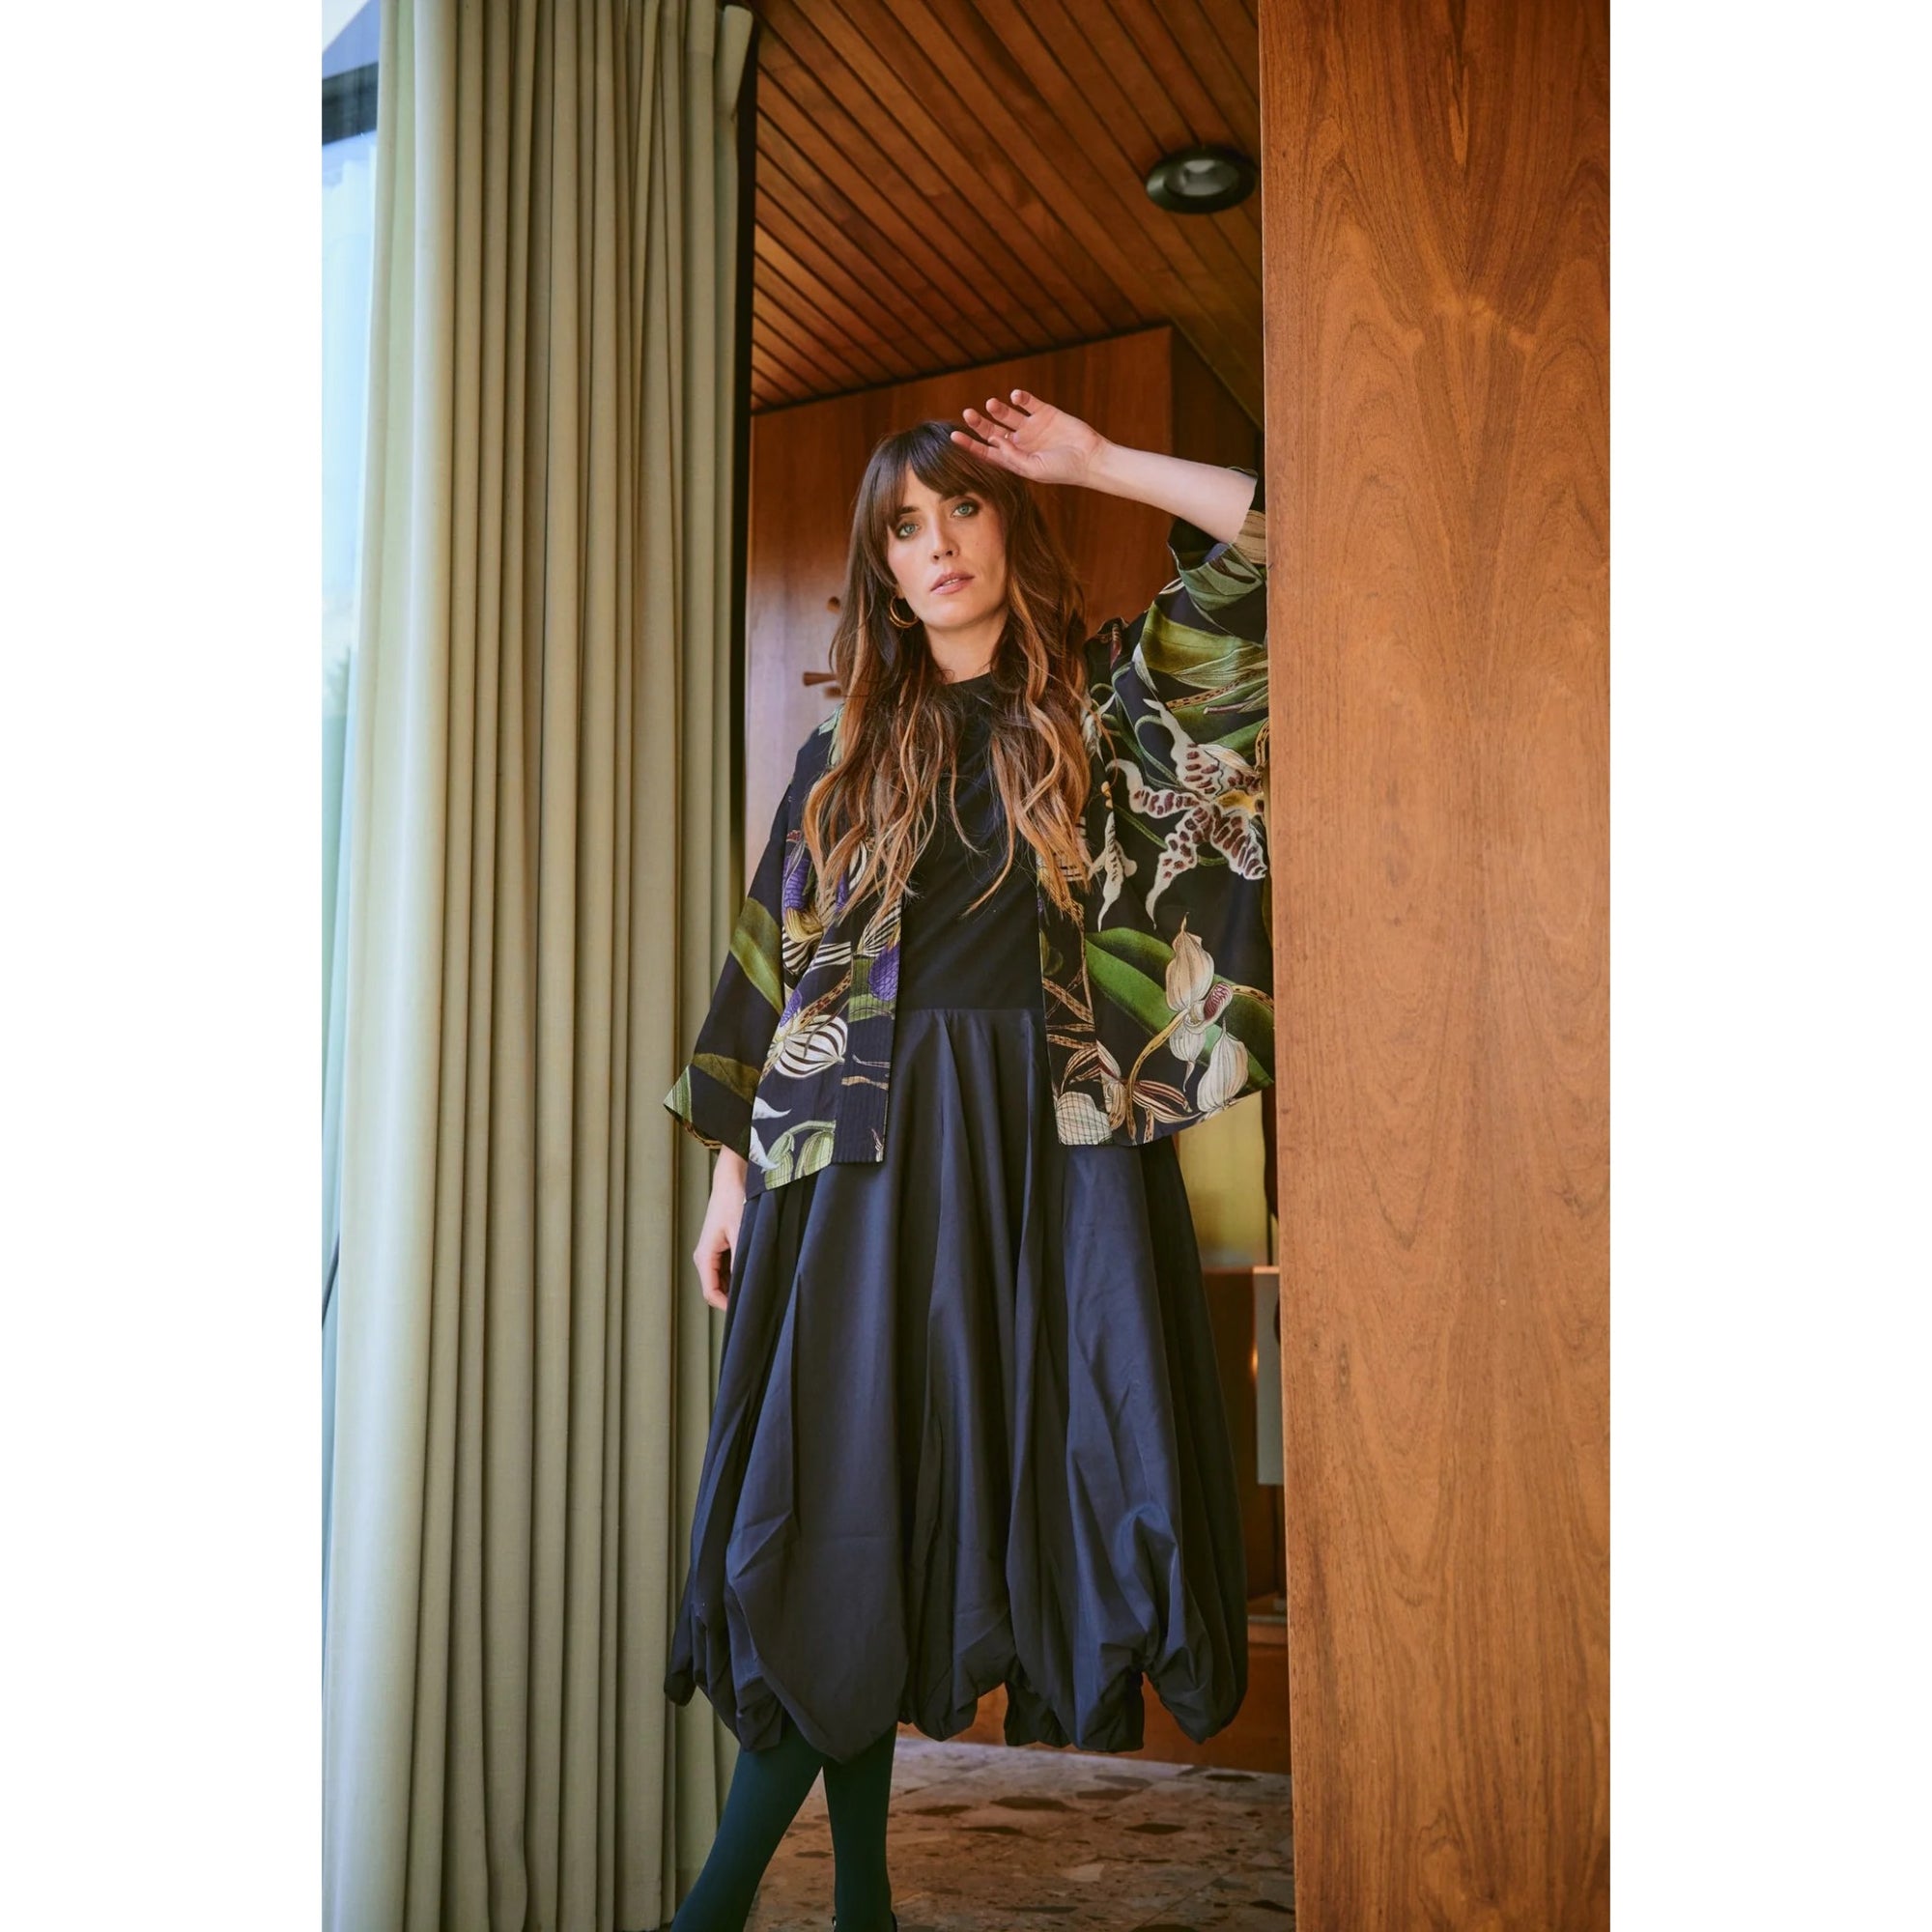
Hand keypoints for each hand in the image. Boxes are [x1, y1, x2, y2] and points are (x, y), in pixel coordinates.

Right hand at [693, 1148, 747, 1310]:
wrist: (732, 1177)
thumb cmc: (733, 1200)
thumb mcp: (741, 1232)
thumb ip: (741, 1260)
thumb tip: (746, 1285)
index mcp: (704, 1256)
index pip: (711, 1293)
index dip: (727, 1306)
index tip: (747, 1311)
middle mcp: (705, 1257)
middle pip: (716, 1289)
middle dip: (734, 1297)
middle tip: (758, 1302)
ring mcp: (712, 1252)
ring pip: (723, 1280)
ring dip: (737, 1285)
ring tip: (759, 1288)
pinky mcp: (721, 1246)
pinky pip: (728, 1269)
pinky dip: (739, 1273)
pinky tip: (756, 1272)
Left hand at [951, 389, 1106, 488]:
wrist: (1090, 458)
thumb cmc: (1062, 470)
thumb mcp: (1034, 468)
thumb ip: (1013, 457)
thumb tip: (993, 441)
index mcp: (1015, 460)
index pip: (987, 452)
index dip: (970, 445)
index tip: (954, 437)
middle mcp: (1020, 443)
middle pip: (993, 431)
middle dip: (979, 423)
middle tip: (968, 413)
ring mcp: (1032, 427)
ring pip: (1008, 415)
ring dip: (998, 409)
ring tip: (991, 404)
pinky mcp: (1045, 413)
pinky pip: (1029, 403)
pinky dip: (1021, 398)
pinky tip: (1016, 396)